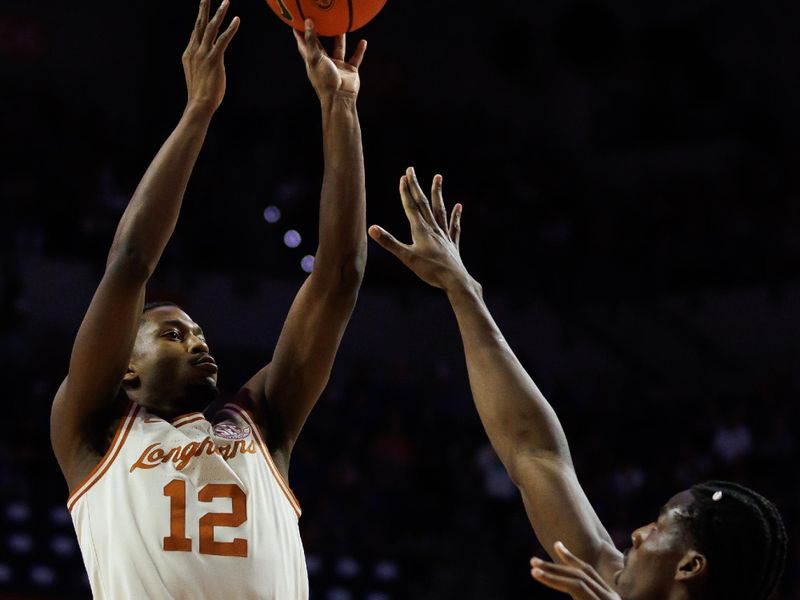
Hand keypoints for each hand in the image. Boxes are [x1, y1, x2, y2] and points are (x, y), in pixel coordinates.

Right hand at [182, 0, 239, 114]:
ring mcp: (203, 54)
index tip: (204, 7)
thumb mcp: (198, 75)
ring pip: (210, 28)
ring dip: (219, 13)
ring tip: (226, 1)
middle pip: (199, 24)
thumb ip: (201, 65)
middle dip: (204, 8)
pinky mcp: (214, 59)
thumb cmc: (201, 95)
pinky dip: (230, 29)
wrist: (199, 104)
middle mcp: (195, 50)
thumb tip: (207, 63)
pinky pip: (223, 40)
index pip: (195, 31)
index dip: (200, 18)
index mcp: (189, 53)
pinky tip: (236, 20)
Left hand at [294, 19, 366, 100]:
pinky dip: (360, 50)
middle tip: (318, 19)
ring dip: (340, 39)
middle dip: (319, 33)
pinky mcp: (350, 70)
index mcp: (313, 61)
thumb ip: (311, 40)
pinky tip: (363, 42)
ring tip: (341, 26)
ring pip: (339, 49)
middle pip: (320, 45)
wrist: (339, 98)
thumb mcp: (315, 58)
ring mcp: (337, 66)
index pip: (304, 44)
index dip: (299, 34)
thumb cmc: (324, 80)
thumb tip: (307, 22)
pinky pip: (356, 58)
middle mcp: (324, 63)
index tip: (296, 22)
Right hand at [369, 167, 469, 291]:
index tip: (403, 177)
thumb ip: (389, 242)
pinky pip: (453, 226)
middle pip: (423, 203)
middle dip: (416, 186)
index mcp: (421, 230)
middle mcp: (433, 229)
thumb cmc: (430, 271)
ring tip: (438, 177)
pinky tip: (458, 206)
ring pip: (439, 210)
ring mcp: (444, 235)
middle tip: (411, 170)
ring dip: (436, 193)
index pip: (411, 207)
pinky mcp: (451, 244)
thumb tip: (371, 228)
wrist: (455, 281)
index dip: (405, 192)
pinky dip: (455, 216)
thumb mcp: (406, 258)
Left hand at [531, 542, 621, 599]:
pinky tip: (540, 575)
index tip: (557, 545)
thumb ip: (585, 598)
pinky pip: (576, 587)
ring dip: (552, 573)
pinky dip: (555, 581)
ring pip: (577, 580)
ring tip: (533, 569)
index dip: (572, 559)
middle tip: (533, 561)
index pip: (590, 573)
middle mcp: (611, 597)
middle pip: (582, 574)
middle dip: (555, 567)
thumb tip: (574, 592)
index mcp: (611, 599)